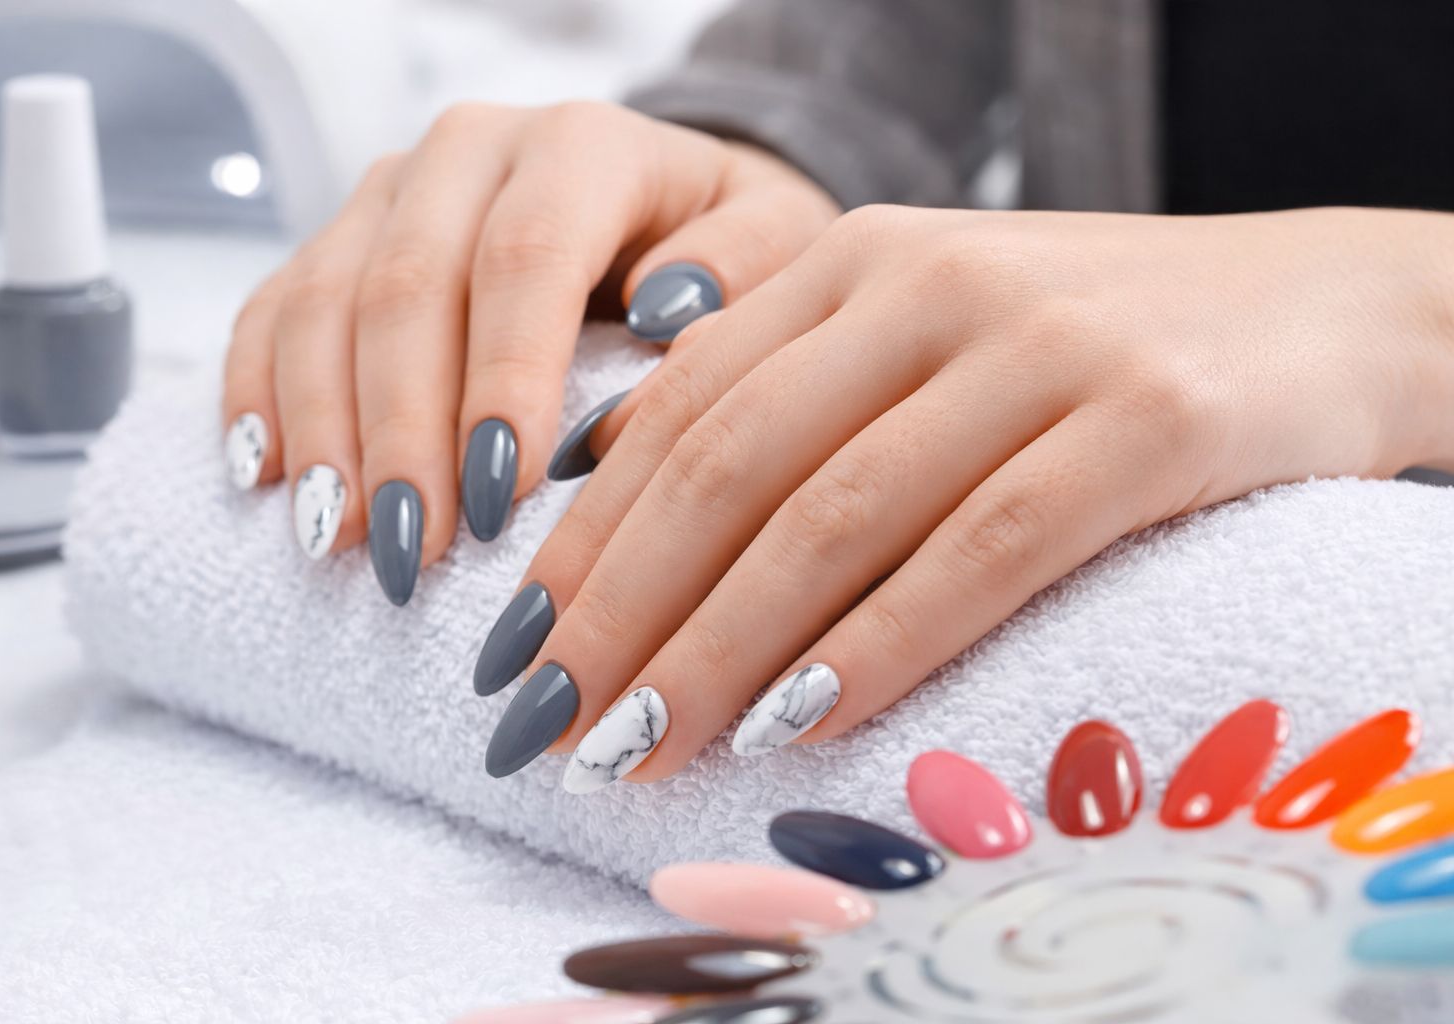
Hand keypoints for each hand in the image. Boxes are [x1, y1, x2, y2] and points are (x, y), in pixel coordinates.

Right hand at [219, 101, 838, 600]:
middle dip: (401, 432)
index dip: (501, 380)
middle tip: (408, 551)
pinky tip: (262, 475)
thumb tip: (661, 311)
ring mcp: (395, 192)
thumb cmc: (729, 249)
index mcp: (583, 145)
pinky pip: (274, 306)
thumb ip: (741, 270)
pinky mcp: (343, 236)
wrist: (668, 204)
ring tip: (335, 540)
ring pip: (323, 301)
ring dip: (323, 429)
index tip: (497, 499)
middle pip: (407, 287)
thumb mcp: (778, 249)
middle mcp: (473, 151)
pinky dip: (261, 392)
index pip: (525, 258)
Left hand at [476, 205, 1453, 788]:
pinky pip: (980, 548)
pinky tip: (802, 724)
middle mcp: (928, 285)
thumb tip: (613, 491)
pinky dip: (878, 644)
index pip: (680, 411)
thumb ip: (787, 388)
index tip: (515, 652)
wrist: (1326, 307)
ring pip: (834, 513)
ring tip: (640, 746)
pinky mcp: (1146, 421)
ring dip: (719, 648)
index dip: (585, 539)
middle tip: (550, 725)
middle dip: (621, 609)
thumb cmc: (1097, 342)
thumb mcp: (925, 332)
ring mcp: (1039, 347)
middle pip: (729, 466)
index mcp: (855, 259)